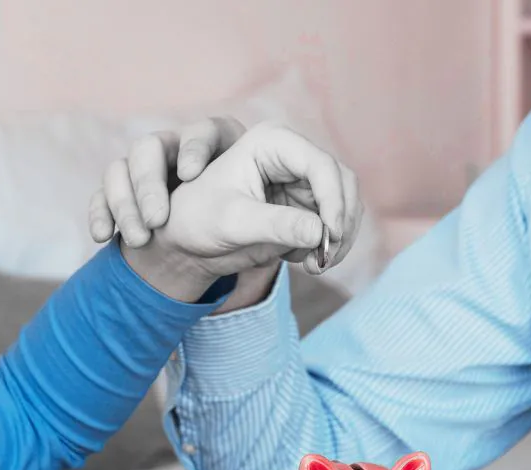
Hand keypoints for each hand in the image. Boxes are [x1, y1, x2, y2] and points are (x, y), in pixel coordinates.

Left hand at [91, 118, 362, 284]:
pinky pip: (334, 224)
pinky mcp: (306, 206)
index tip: (330, 236)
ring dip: (339, 238)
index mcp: (271, 142)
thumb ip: (278, 225)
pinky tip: (306, 263)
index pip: (320, 164)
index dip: (333, 200)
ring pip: (345, 204)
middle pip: (341, 181)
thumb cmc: (198, 220)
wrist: (186, 240)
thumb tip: (322, 233)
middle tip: (326, 259)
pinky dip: (329, 245)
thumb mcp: (234, 223)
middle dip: (340, 221)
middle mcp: (292, 155)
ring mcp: (302, 181)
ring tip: (315, 266)